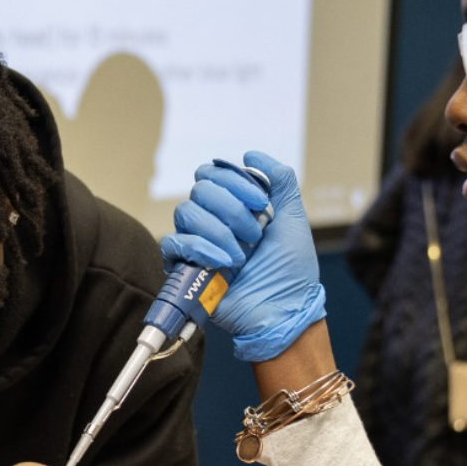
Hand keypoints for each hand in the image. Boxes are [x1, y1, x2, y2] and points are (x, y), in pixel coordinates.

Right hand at [161, 151, 324, 361]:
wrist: (283, 311)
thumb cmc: (291, 271)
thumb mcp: (293, 218)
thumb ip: (279, 181)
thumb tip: (251, 154)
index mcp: (235, 206)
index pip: (216, 174)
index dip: (236, 182)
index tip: (262, 204)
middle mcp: (213, 221)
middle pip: (200, 189)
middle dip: (230, 208)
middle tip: (253, 234)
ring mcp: (197, 243)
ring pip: (186, 212)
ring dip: (217, 231)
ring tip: (241, 254)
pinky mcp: (184, 267)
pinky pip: (173, 243)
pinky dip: (199, 248)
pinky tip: (223, 262)